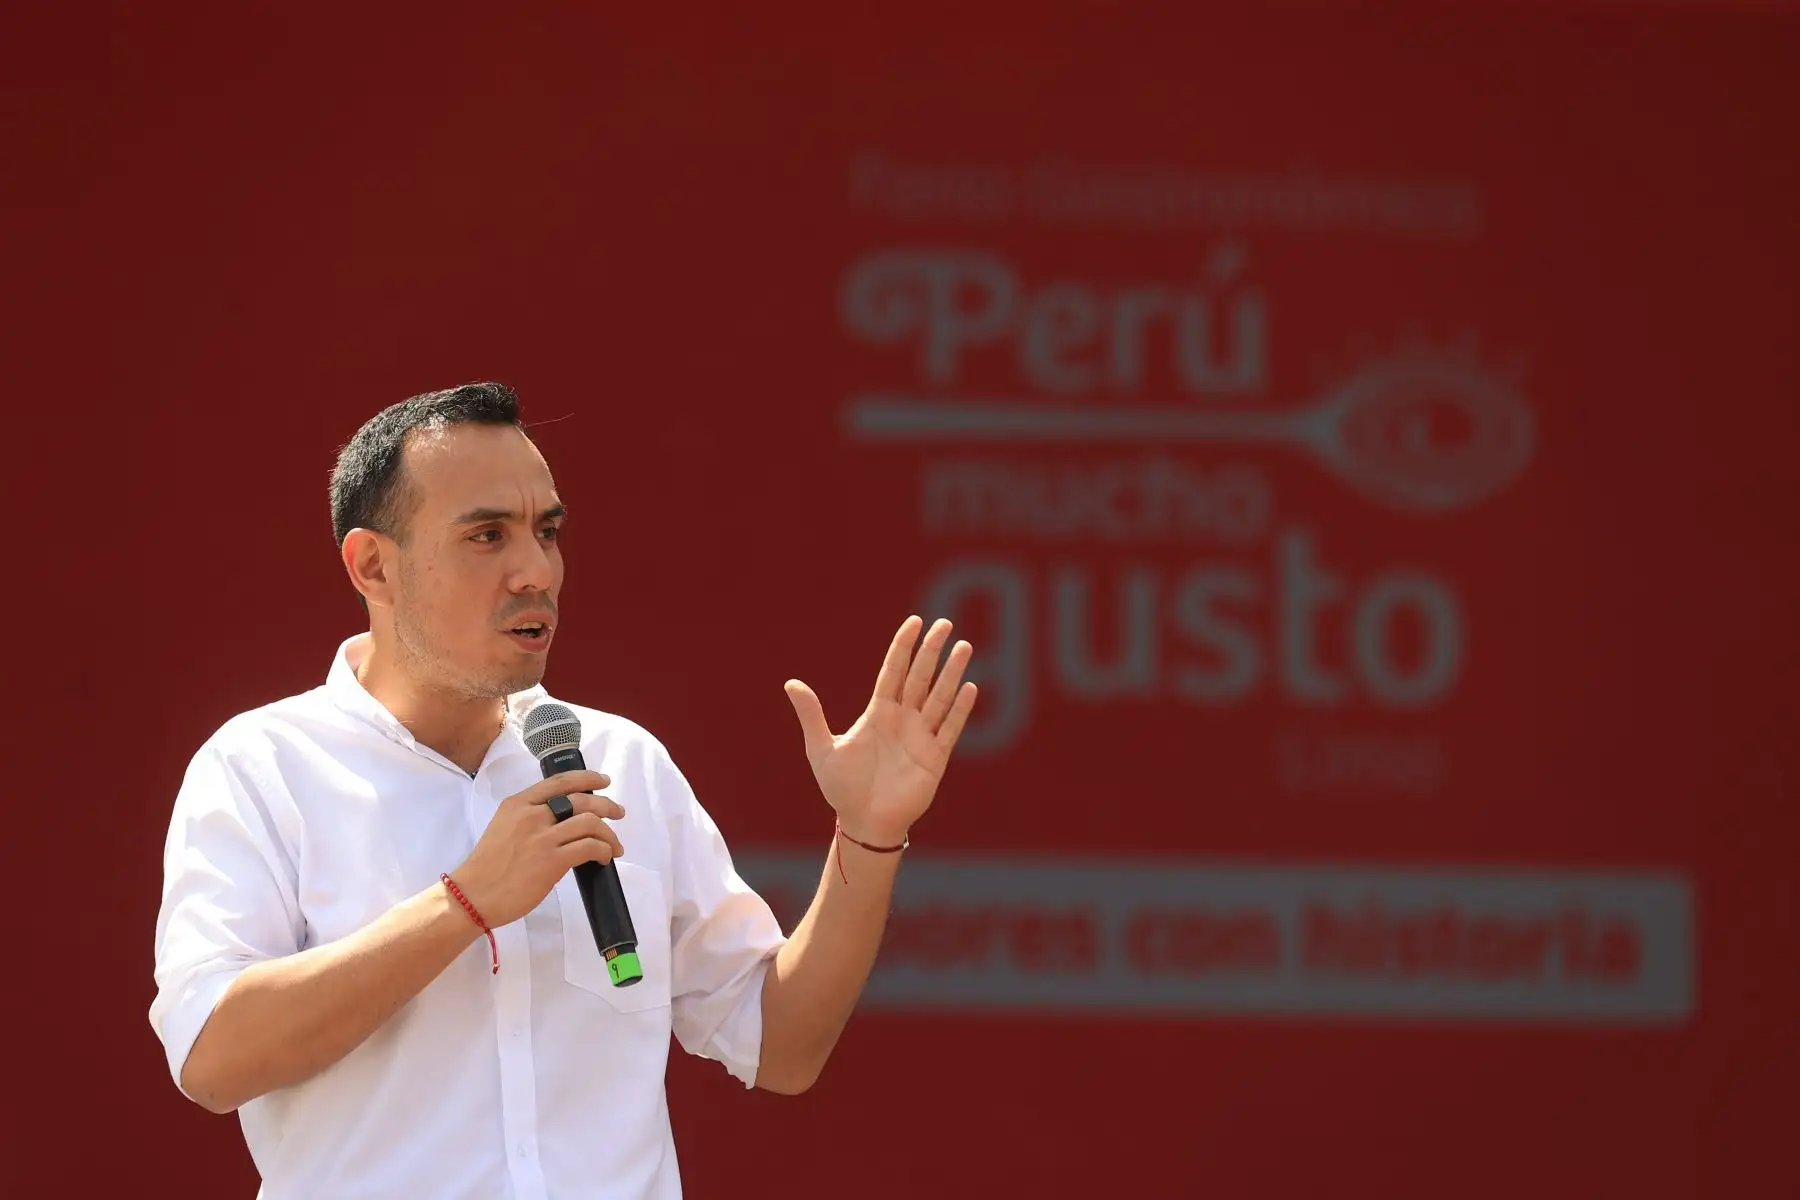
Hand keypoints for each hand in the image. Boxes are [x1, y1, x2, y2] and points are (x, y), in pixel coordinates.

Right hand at [450, 771, 623, 926]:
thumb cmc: (486, 868)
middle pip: (581, 799)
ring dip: (609, 833)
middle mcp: (531, 815)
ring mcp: (542, 838)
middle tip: (618, 813)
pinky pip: (589, 847)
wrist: (472, 895)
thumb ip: (528, 819)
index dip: (587, 778)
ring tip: (615, 845)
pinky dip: (604, 850)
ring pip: (590, 822)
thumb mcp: (503, 828)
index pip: (559, 782)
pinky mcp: (552, 861)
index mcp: (517, 804)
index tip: (603, 781)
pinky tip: (605, 858)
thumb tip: (560, 821)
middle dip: (606, 804)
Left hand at [784, 616, 977, 844]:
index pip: (893, 671)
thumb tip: (790, 683)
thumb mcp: (821, 748)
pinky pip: (949, 729)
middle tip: (945, 624)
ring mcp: (920, 737)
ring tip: (964, 647)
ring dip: (952, 673)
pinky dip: (960, 710)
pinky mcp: (934, 759)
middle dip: (932, 651)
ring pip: (939, 698)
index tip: (914, 622)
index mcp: (878, 713)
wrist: (862, 823)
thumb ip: (811, 715)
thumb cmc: (841, 788)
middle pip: (920, 677)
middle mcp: (902, 720)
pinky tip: (970, 688)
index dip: (903, 647)